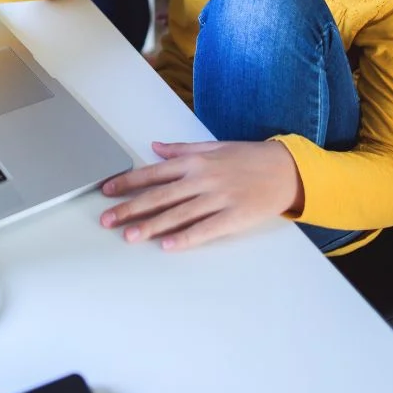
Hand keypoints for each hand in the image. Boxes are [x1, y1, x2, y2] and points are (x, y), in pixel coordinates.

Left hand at [100, 140, 303, 250]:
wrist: (285, 169)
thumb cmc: (248, 157)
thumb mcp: (213, 146)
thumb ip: (181, 150)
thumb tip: (155, 147)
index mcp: (195, 161)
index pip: (154, 173)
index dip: (129, 182)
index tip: (107, 190)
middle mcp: (202, 178)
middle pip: (160, 195)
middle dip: (131, 208)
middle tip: (107, 219)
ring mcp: (218, 198)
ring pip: (177, 214)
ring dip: (151, 226)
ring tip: (129, 236)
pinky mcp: (233, 217)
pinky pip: (205, 229)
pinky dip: (185, 238)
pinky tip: (168, 246)